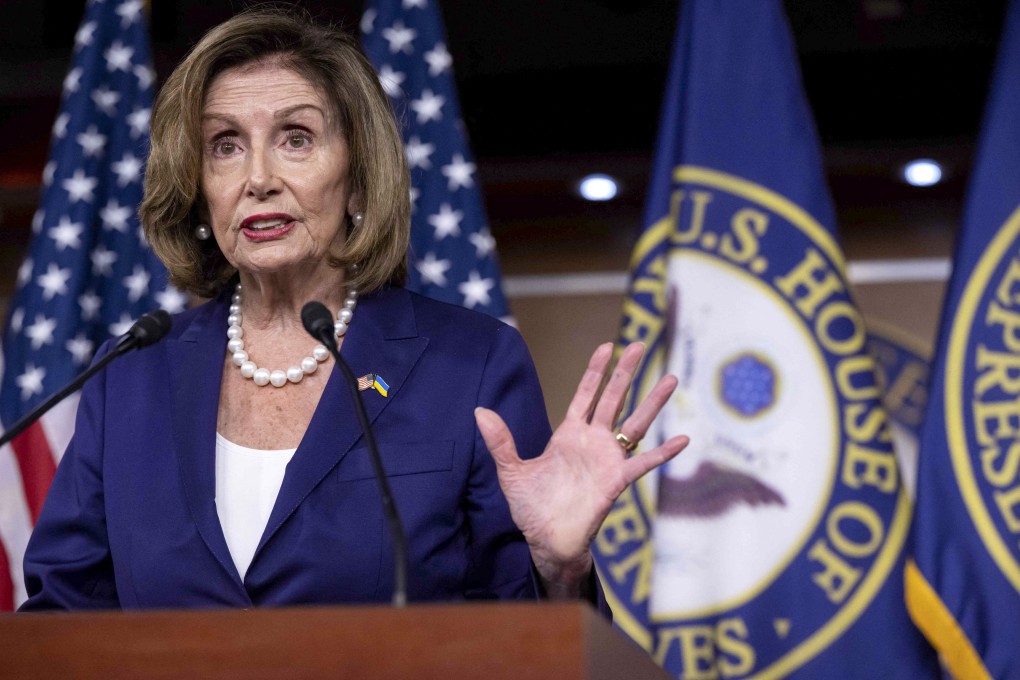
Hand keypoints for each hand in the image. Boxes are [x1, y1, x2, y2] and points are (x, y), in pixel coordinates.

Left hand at [474, 341, 688, 596]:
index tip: (607, 346)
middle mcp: (592, 442)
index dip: (596, 371)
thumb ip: (500, 441)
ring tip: (671, 379)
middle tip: (640, 345)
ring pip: (635, 424)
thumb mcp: (511, 470)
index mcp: (568, 434)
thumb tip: (480, 411)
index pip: (585, 395)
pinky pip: (643, 463)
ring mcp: (607, 459)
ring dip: (653, 402)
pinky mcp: (616, 481)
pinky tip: (682, 439)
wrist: (546, 541)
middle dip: (626, 372)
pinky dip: (663, 453)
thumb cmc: (532, 507)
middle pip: (614, 399)